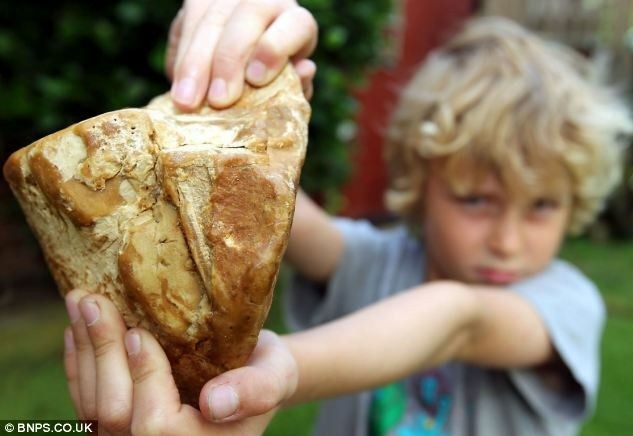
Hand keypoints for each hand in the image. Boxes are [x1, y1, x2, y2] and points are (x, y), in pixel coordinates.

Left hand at [63, 289, 297, 434]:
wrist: (253, 374)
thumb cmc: (267, 370)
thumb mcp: (276, 374)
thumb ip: (256, 390)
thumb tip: (214, 403)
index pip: (157, 426)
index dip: (144, 379)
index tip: (140, 333)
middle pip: (114, 415)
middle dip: (102, 354)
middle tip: (94, 301)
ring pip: (93, 409)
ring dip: (85, 351)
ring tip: (81, 302)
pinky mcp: (121, 427)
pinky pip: (87, 404)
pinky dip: (79, 364)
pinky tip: (76, 330)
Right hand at [166, 0, 317, 109]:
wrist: (250, 61)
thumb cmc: (274, 83)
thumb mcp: (290, 86)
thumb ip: (296, 84)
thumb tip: (303, 72)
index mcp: (295, 24)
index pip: (294, 26)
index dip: (275, 50)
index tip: (256, 80)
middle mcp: (266, 2)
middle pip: (246, 17)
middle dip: (228, 60)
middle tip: (218, 101)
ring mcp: (229, 0)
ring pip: (209, 19)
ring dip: (194, 63)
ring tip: (186, 101)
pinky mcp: (199, 4)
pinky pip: (183, 25)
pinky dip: (179, 58)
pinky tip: (177, 85)